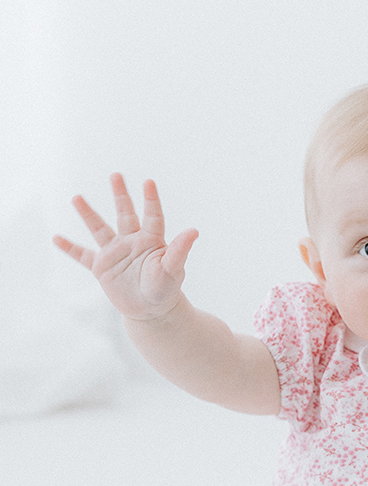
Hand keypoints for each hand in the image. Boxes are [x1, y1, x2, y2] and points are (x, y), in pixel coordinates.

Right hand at [53, 174, 198, 320]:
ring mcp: (115, 253)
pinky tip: (56, 238)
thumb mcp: (172, 270)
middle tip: (116, 174)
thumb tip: (194, 231)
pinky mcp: (102, 268)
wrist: (151, 311)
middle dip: (120, 195)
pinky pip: (82, 255)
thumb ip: (179, 250)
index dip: (150, 200)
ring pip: (100, 229)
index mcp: (151, 240)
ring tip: (77, 197)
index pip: (152, 216)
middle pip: (125, 213)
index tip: (148, 182)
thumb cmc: (166, 289)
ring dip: (88, 214)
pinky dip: (70, 248)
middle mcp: (132, 242)